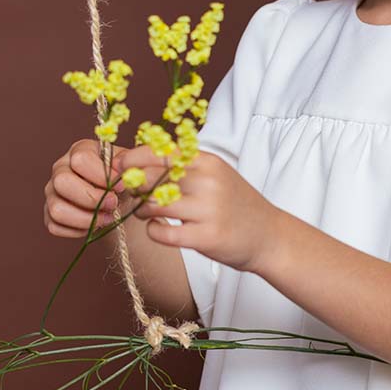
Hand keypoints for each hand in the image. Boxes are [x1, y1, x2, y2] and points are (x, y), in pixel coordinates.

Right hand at [45, 138, 127, 237]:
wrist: (120, 201)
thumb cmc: (123, 181)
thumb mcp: (129, 168)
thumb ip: (128, 165)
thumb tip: (121, 169)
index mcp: (80, 151)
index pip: (81, 159)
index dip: (103, 176)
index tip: (121, 186)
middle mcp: (61, 169)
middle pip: (62, 181)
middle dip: (92, 198)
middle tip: (113, 204)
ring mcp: (52, 192)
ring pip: (57, 209)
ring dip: (86, 219)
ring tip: (107, 218)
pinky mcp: (50, 213)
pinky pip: (55, 226)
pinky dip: (78, 230)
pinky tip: (94, 225)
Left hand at [111, 146, 280, 273]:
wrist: (270, 236)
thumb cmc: (236, 205)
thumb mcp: (216, 175)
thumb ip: (183, 166)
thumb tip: (137, 161)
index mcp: (208, 162)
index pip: (159, 152)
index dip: (132, 159)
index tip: (120, 167)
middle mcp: (208, 182)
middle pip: (150, 178)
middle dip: (134, 187)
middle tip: (135, 195)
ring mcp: (208, 210)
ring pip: (152, 205)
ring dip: (141, 210)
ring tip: (149, 213)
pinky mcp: (206, 238)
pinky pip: (161, 233)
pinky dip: (153, 231)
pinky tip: (160, 229)